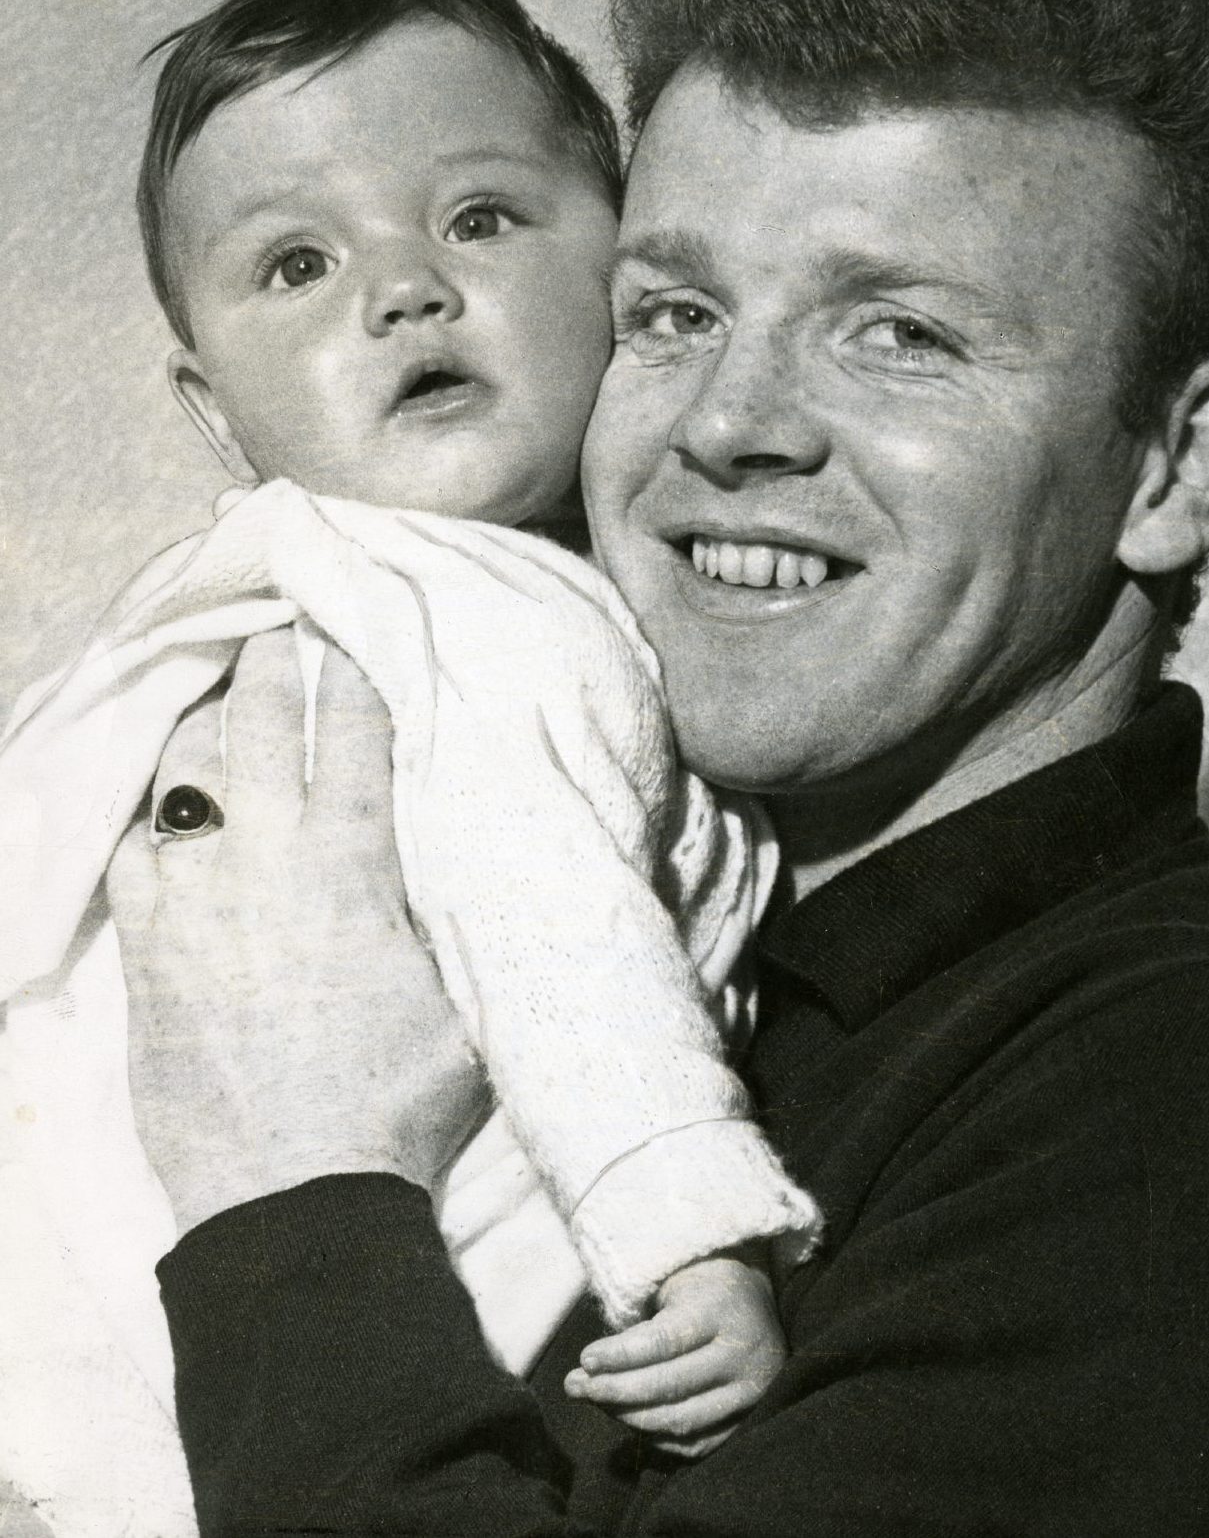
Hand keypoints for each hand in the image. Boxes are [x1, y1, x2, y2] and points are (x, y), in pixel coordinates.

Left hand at [108, 629, 485, 1235]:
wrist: (293, 1193)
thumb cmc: (396, 1101)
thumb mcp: (461, 995)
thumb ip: (446, 906)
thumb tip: (456, 849)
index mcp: (352, 860)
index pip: (355, 727)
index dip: (355, 665)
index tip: (353, 627)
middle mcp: (265, 859)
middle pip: (257, 722)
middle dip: (267, 660)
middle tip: (271, 629)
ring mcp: (193, 901)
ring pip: (183, 774)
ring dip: (203, 728)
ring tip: (215, 707)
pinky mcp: (144, 950)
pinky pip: (134, 854)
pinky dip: (154, 826)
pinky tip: (168, 824)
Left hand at [563, 1253, 785, 1457]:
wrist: (760, 1303)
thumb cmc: (706, 1288)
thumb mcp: (678, 1284)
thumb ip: (642, 1322)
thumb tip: (590, 1365)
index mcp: (722, 1310)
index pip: (664, 1342)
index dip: (621, 1356)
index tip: (584, 1360)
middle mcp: (741, 1354)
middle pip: (670, 1386)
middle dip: (615, 1391)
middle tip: (574, 1387)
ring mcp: (750, 1392)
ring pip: (681, 1421)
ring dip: (628, 1418)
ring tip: (594, 1402)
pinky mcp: (750, 1419)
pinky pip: (697, 1445)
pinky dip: (657, 1439)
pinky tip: (628, 1421)